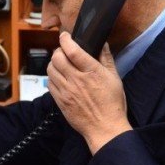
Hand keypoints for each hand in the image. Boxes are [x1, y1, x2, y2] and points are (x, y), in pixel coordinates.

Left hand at [47, 32, 131, 154]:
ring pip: (50, 70)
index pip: (73, 50)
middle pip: (57, 58)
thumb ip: (106, 58)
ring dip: (54, 64)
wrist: (104, 128)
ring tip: (61, 65)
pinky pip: (49, 84)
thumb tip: (101, 43)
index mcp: (91, 72)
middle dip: (59, 51)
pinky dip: (52, 78)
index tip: (64, 36)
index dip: (65, 39)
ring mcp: (66, 91)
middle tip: (64, 52)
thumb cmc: (112, 104)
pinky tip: (60, 79)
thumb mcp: (114, 78)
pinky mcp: (60, 101)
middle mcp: (76, 80)